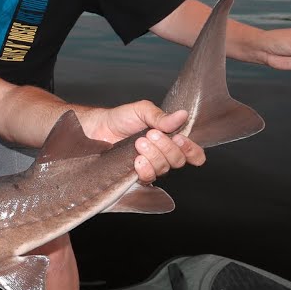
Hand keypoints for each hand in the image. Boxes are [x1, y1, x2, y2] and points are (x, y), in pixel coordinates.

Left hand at [78, 101, 204, 182]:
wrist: (98, 129)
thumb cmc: (121, 119)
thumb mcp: (142, 110)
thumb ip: (162, 116)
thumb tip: (183, 115)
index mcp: (170, 139)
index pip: (193, 153)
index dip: (192, 150)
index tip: (180, 140)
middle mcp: (164, 155)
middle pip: (179, 160)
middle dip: (167, 147)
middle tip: (151, 134)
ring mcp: (151, 166)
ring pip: (164, 169)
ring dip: (154, 155)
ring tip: (139, 142)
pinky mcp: (137, 175)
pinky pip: (149, 178)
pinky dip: (145, 169)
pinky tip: (137, 160)